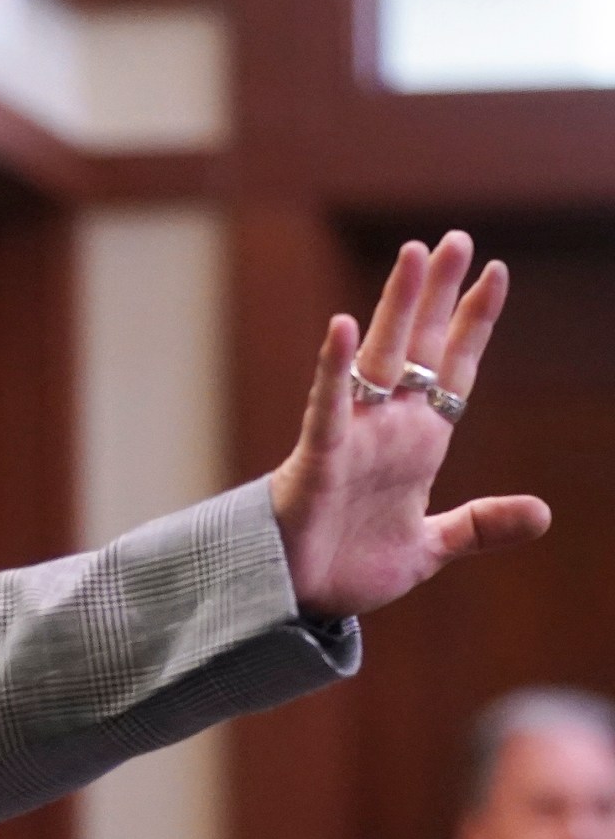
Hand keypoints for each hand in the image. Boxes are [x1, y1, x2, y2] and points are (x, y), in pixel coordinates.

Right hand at [268, 231, 549, 617]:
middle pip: (418, 347)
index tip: (495, 272)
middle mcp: (387, 428)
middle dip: (437, 294)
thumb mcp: (430, 548)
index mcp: (419, 443)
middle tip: (453, 239)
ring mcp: (352, 438)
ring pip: (379, 360)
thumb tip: (542, 513)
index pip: (453, 369)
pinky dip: (336, 368)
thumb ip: (479, 525)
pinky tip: (346, 327)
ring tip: (414, 254)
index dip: (474, 323)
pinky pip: (328, 407)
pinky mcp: (318, 460)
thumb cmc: (351, 565)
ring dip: (397, 307)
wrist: (297, 599)